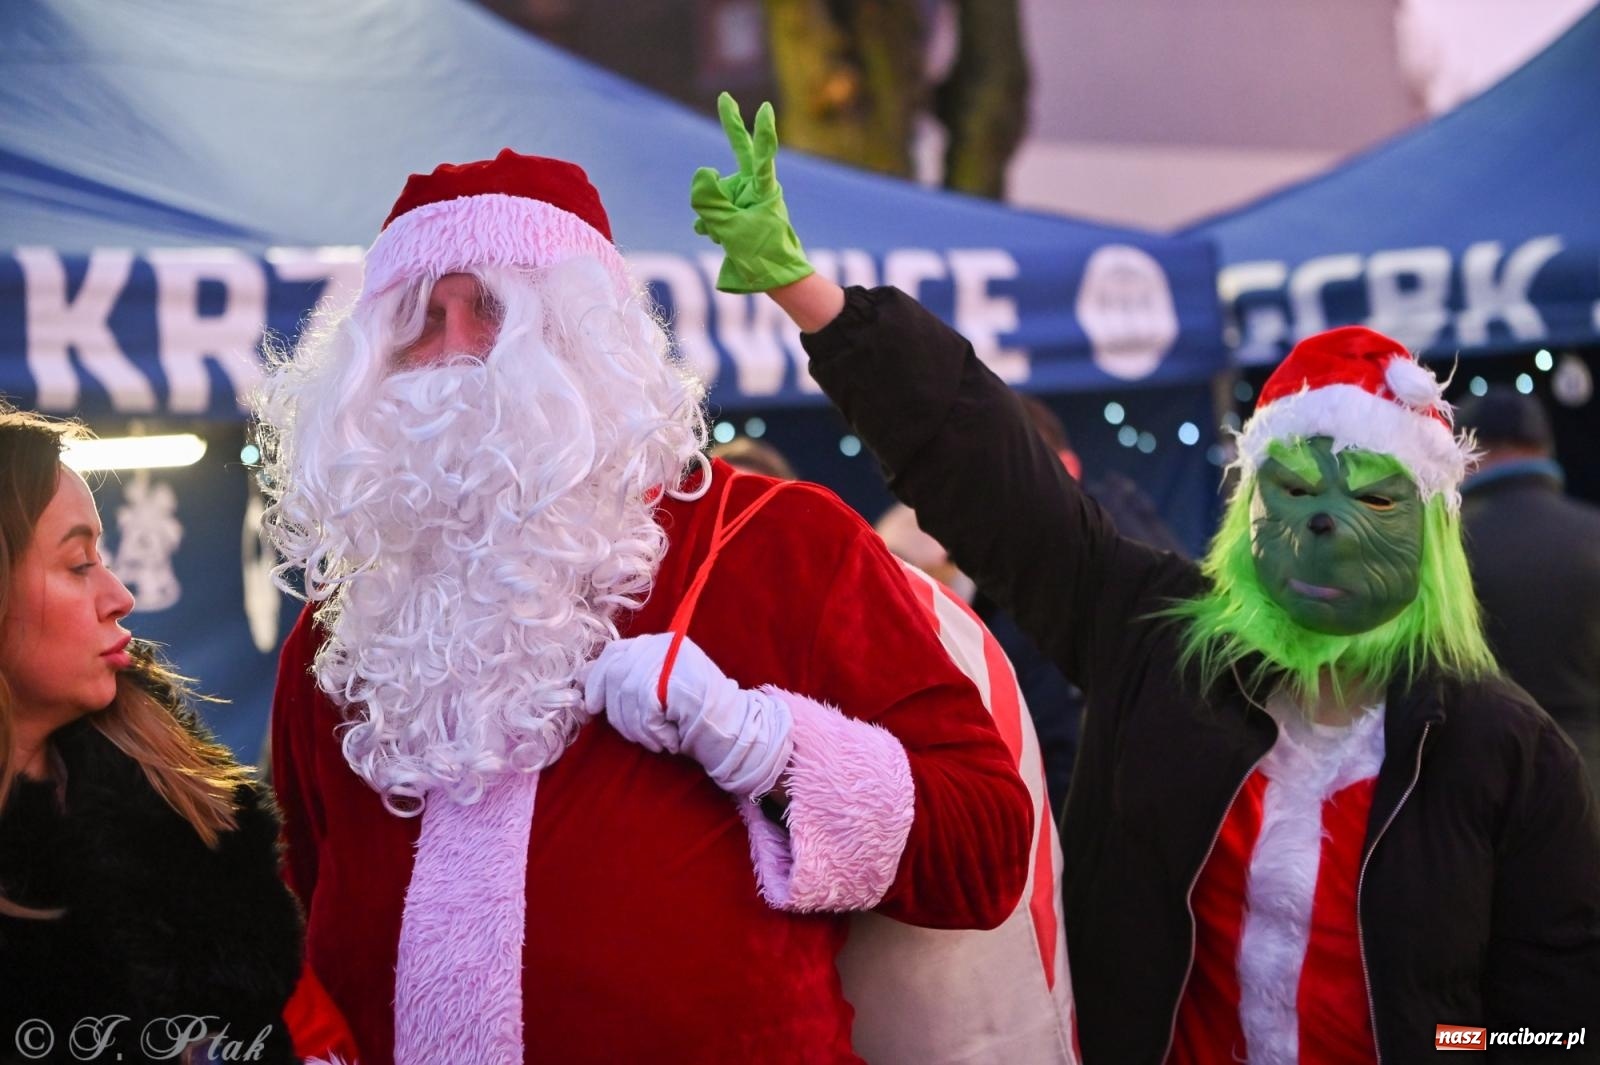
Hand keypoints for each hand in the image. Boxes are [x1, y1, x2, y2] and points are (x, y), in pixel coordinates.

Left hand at [583, 632, 793, 799]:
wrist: (733, 730)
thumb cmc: (691, 716)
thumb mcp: (654, 691)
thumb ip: (625, 679)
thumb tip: (582, 678)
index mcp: (658, 643)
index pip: (614, 652)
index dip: (597, 679)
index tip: (592, 706)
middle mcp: (664, 645)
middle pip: (616, 674)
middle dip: (617, 712)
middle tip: (633, 733)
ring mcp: (674, 659)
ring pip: (628, 693)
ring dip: (636, 727)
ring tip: (654, 740)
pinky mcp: (679, 678)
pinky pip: (646, 707)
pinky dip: (651, 731)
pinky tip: (665, 739)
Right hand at [690, 91, 814, 293]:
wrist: (774, 279)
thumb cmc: (761, 255)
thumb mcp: (731, 230)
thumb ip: (710, 201)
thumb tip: (702, 171)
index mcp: (764, 190)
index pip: (763, 155)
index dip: (762, 133)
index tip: (765, 109)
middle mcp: (755, 189)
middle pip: (741, 152)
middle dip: (731, 128)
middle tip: (725, 98)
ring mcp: (746, 200)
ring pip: (716, 195)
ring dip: (711, 214)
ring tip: (723, 236)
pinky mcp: (737, 213)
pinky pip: (713, 210)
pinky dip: (710, 223)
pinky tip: (715, 236)